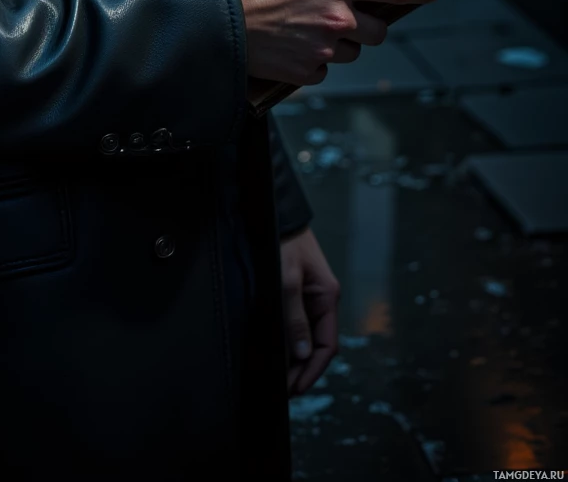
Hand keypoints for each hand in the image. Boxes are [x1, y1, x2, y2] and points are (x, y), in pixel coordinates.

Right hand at [212, 0, 440, 87]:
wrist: (205, 19)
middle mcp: (337, 18)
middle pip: (379, 30)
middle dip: (370, 22)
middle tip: (347, 10)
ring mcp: (322, 50)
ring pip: (352, 52)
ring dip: (343, 42)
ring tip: (314, 27)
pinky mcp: (302, 73)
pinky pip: (323, 72)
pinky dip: (315, 62)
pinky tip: (294, 46)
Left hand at [280, 226, 338, 394]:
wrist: (277, 216)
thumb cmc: (285, 243)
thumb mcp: (288, 280)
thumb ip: (294, 317)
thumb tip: (301, 353)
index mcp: (328, 298)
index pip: (327, 346)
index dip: (312, 370)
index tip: (296, 388)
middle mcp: (322, 302)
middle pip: (317, 346)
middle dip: (302, 370)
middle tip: (284, 389)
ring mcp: (310, 299)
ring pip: (306, 338)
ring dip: (295, 359)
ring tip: (280, 378)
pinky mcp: (297, 295)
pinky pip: (297, 325)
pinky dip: (289, 342)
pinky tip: (278, 353)